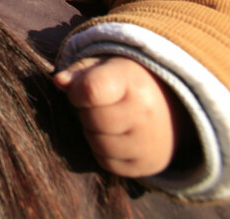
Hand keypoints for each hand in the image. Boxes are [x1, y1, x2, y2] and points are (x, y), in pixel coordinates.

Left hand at [54, 56, 186, 177]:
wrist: (170, 107)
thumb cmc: (128, 81)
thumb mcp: (106, 66)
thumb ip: (79, 71)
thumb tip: (59, 81)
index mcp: (133, 82)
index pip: (91, 91)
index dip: (76, 91)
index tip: (80, 89)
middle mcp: (144, 114)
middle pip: (91, 119)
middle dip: (85, 111)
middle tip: (98, 103)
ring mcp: (147, 143)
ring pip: (97, 144)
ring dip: (92, 131)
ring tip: (107, 117)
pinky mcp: (145, 165)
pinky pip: (106, 162)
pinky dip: (102, 150)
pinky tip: (115, 134)